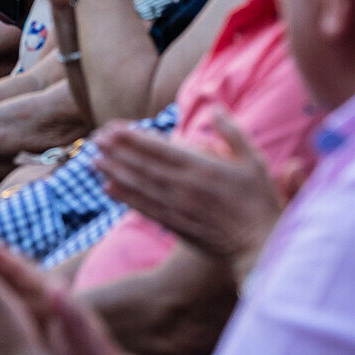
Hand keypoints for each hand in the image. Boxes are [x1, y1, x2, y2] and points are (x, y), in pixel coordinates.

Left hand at [95, 112, 291, 282]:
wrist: (260, 245)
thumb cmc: (260, 201)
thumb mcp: (254, 160)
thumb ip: (232, 133)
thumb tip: (215, 108)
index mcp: (202, 167)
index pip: (159, 148)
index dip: (133, 138)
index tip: (113, 128)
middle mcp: (185, 187)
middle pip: (143, 165)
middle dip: (116, 151)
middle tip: (94, 139)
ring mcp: (179, 208)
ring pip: (140, 186)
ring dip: (114, 171)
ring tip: (93, 160)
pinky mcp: (177, 226)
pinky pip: (145, 209)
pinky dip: (125, 198)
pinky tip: (108, 188)